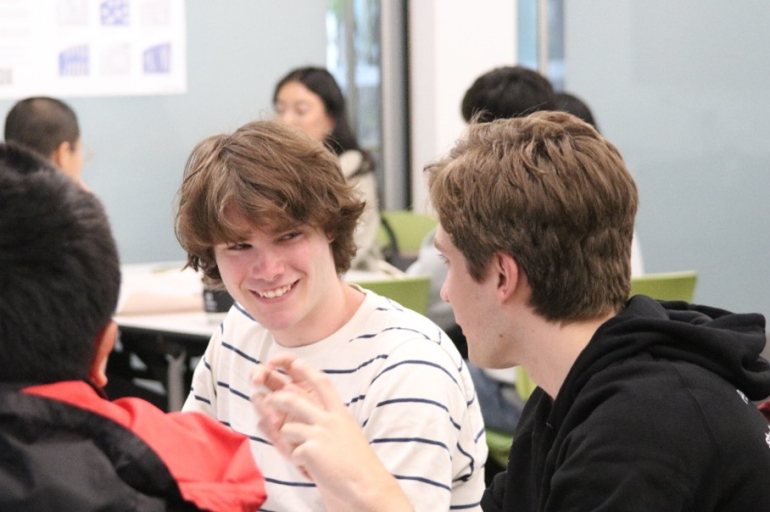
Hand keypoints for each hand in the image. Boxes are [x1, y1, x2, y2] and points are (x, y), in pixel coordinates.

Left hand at [250, 354, 412, 511]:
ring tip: (300, 451)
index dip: (307, 371)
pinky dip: (298, 461)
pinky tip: (311, 469)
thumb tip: (317, 417)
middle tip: (269, 400)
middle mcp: (329, 420)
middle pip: (294, 399)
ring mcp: (319, 434)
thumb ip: (333, 423)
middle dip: (277, 399)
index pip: (323, 383)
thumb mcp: (349, 434)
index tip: (296, 362)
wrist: (366, 484)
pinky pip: (292, 451)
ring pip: (287, 427)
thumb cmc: (359, 464)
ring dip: (288, 440)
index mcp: (341, 414)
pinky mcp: (310, 450)